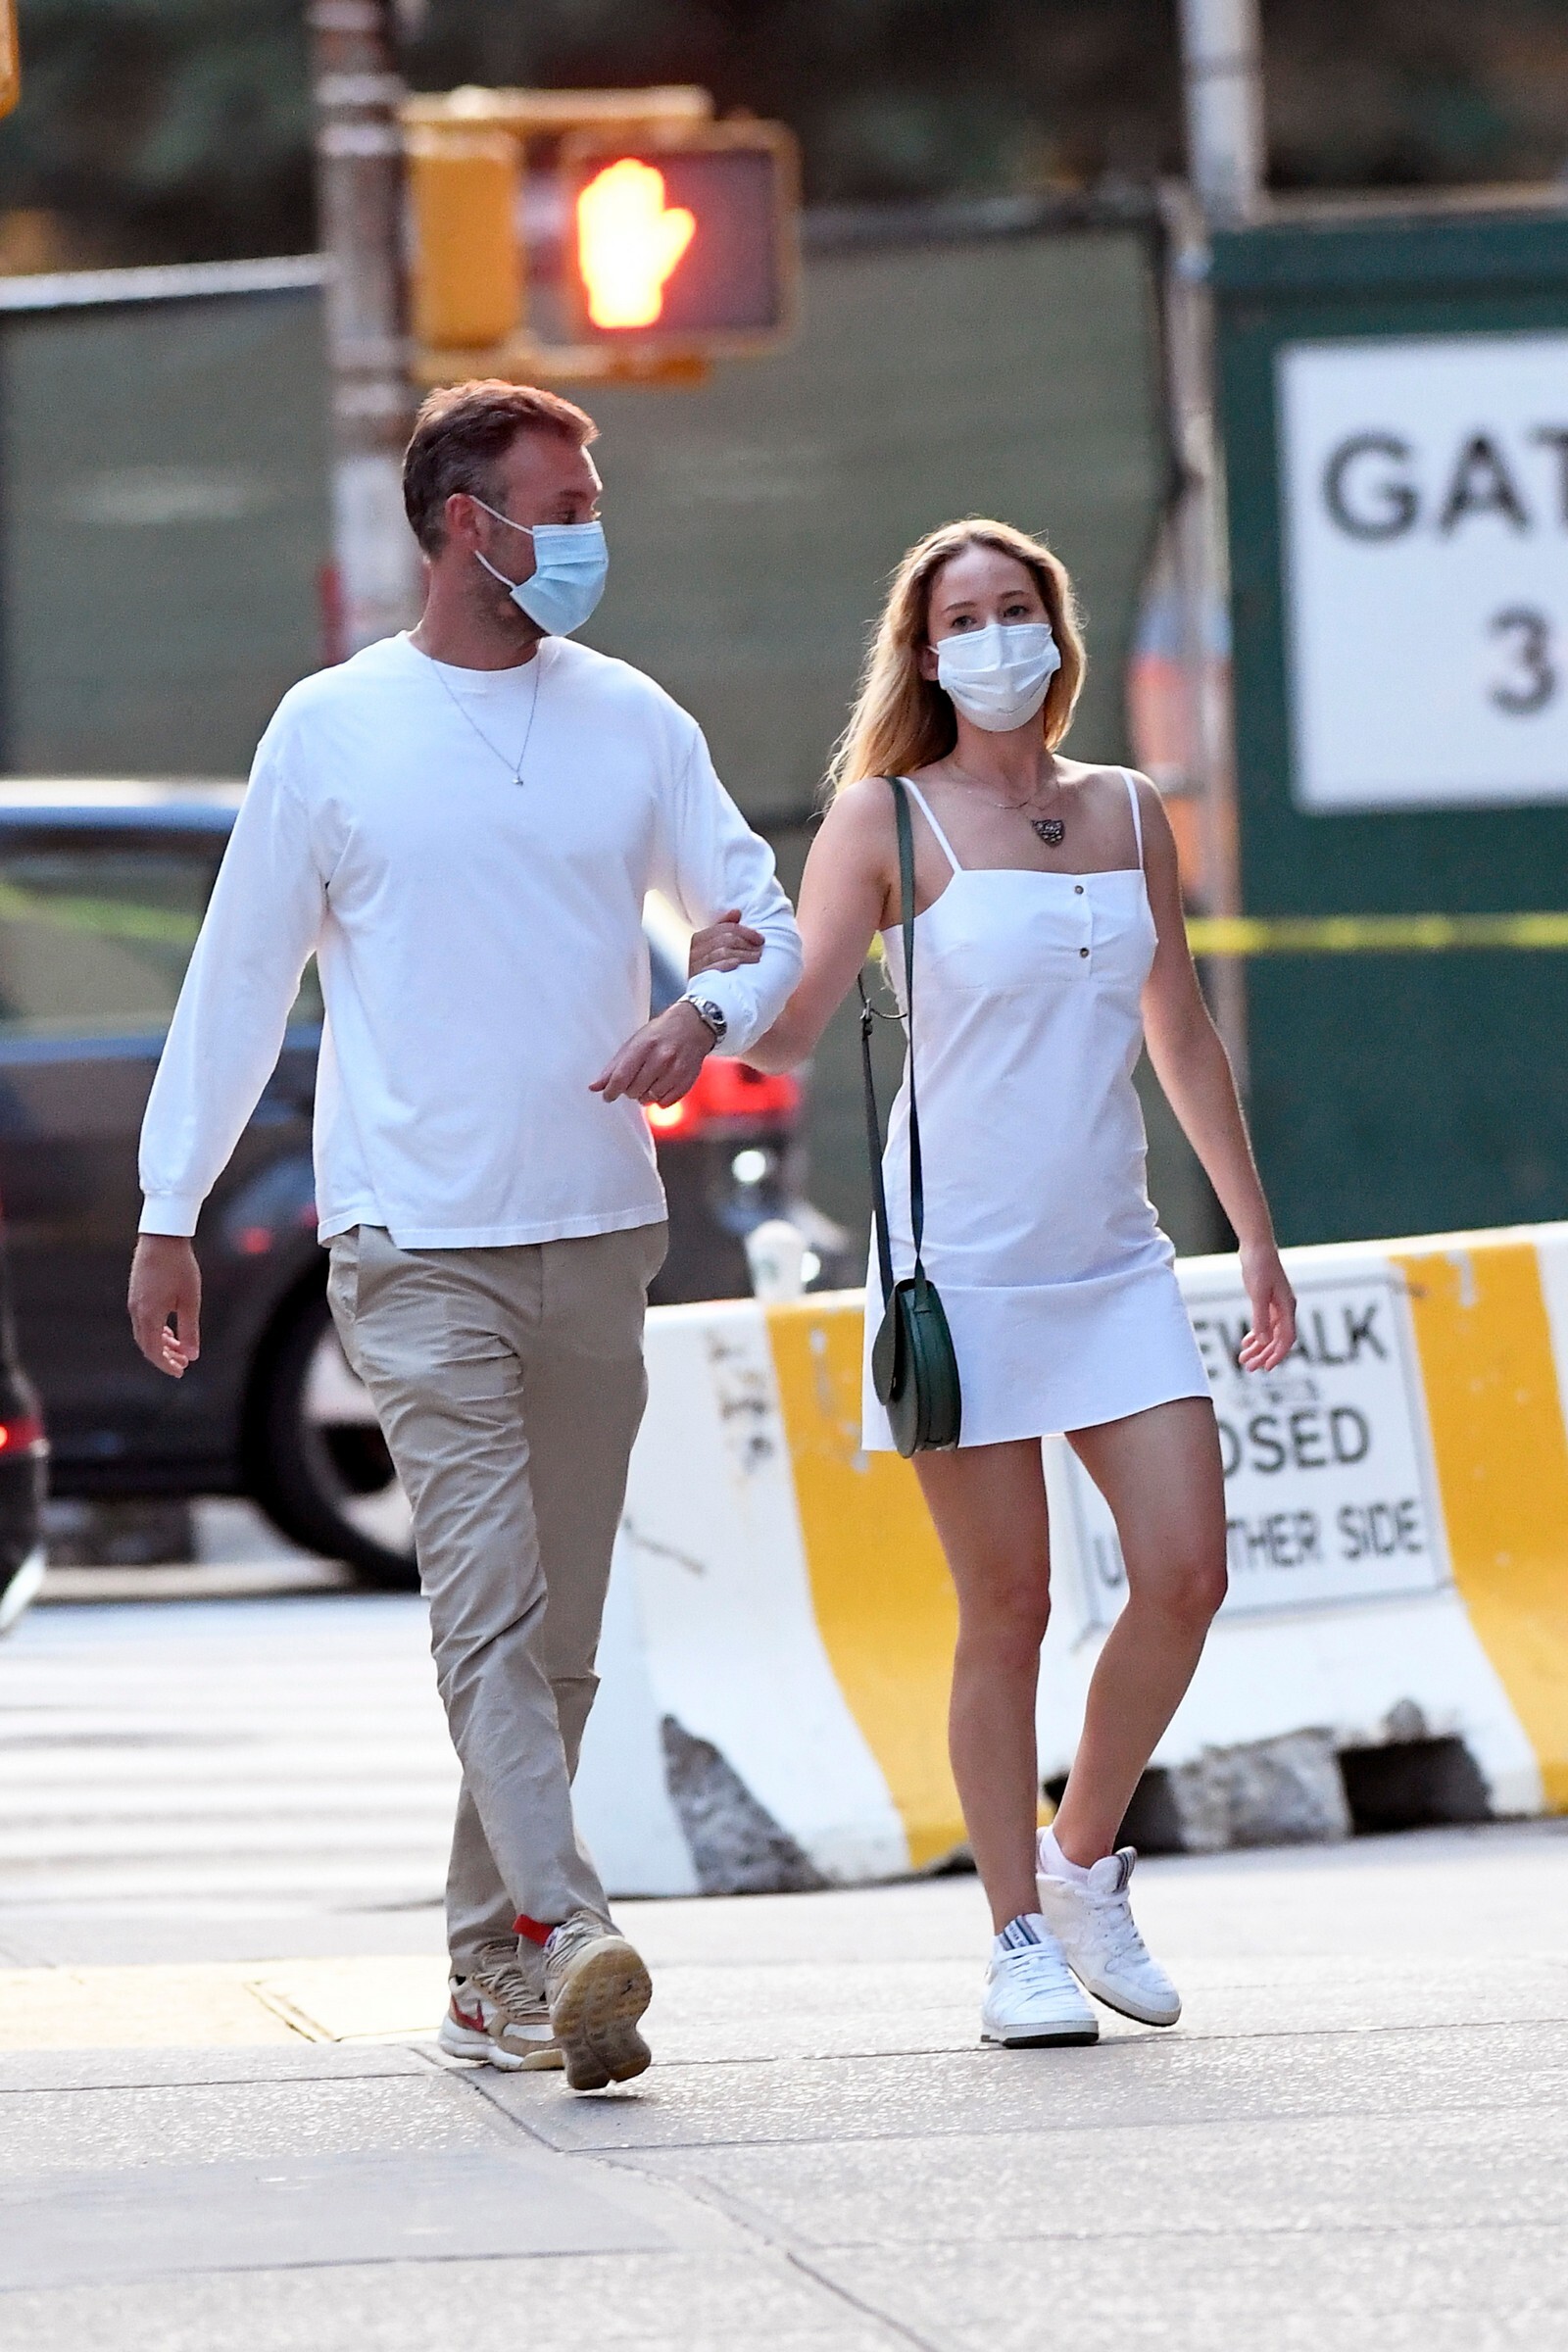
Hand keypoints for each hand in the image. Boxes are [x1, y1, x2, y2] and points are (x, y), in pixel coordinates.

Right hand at [128, 1235, 201, 1377]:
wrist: (162, 1236)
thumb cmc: (179, 1267)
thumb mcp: (190, 1301)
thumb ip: (190, 1330)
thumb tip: (192, 1356)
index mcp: (149, 1316)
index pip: (154, 1352)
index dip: (166, 1365)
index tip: (181, 1372)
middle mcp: (137, 1311)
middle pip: (146, 1345)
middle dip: (164, 1357)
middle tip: (182, 1364)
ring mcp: (134, 1302)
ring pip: (143, 1333)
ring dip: (160, 1344)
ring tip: (179, 1348)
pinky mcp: (136, 1293)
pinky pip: (142, 1320)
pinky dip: (155, 1330)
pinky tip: (169, 1330)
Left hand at [591, 1000, 714, 1107]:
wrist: (694, 1025)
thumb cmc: (660, 1034)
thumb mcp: (634, 1043)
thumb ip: (614, 1066)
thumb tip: (594, 1087)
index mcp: (644, 1046)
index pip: (622, 1077)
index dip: (611, 1091)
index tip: (607, 1096)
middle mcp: (661, 1058)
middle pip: (635, 1090)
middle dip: (629, 1090)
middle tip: (633, 1081)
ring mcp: (676, 1070)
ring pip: (650, 1099)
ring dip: (644, 1096)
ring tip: (648, 1083)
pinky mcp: (687, 1081)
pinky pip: (666, 1103)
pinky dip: (660, 1100)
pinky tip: (660, 1087)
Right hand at [688, 908, 762, 976]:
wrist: (701, 1005)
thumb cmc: (712, 975)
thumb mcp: (715, 951)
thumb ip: (724, 931)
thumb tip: (737, 912)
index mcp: (698, 941)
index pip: (723, 927)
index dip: (745, 931)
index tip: (760, 938)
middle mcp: (695, 952)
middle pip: (725, 938)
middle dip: (746, 941)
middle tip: (760, 948)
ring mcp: (696, 966)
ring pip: (723, 951)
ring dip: (744, 953)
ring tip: (757, 958)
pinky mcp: (699, 979)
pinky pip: (716, 966)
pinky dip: (730, 963)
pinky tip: (740, 966)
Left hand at [1237, 1240, 1295, 1373]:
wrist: (1256, 1246)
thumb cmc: (1259, 1266)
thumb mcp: (1257, 1293)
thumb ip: (1260, 1318)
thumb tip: (1263, 1341)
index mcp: (1287, 1307)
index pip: (1286, 1338)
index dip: (1277, 1354)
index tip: (1267, 1367)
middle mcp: (1285, 1308)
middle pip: (1277, 1339)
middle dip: (1264, 1355)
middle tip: (1249, 1368)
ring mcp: (1277, 1305)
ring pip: (1270, 1333)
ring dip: (1258, 1347)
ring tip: (1244, 1359)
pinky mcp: (1268, 1301)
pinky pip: (1264, 1324)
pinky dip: (1256, 1334)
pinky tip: (1246, 1343)